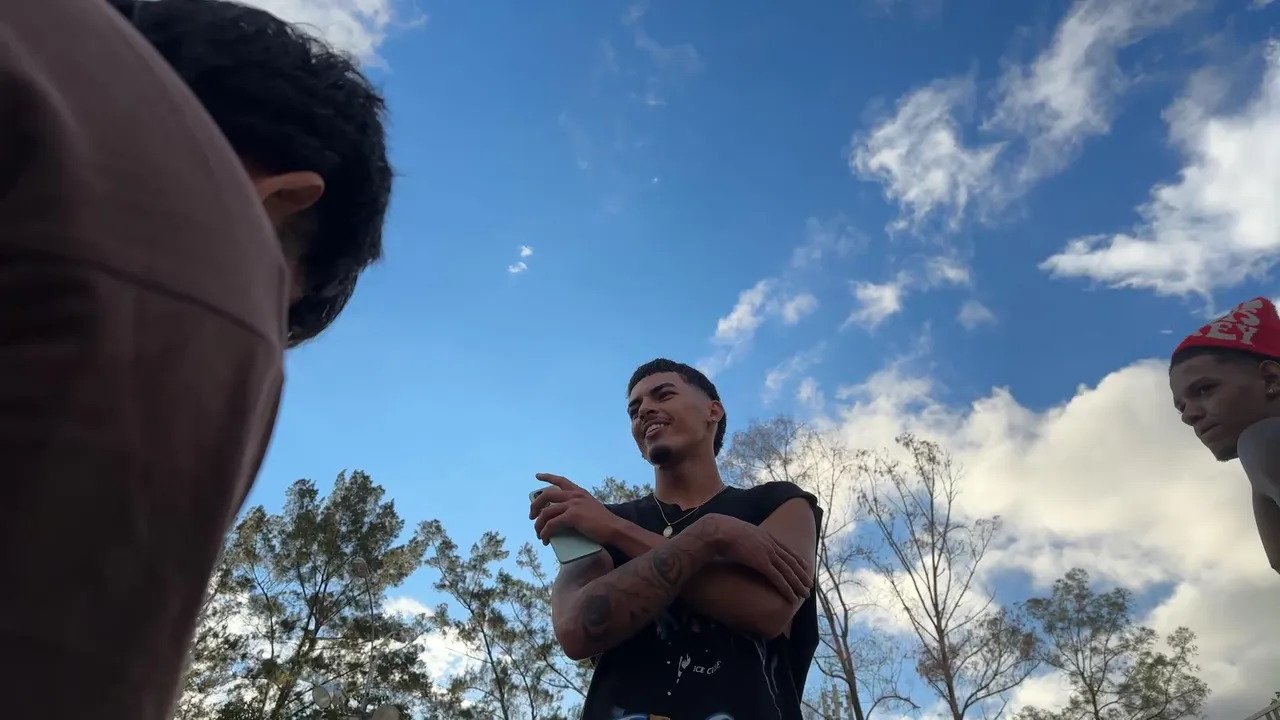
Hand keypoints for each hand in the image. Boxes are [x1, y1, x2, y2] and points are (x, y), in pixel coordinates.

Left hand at [530, 473, 623, 545]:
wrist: (615, 529)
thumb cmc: (605, 523)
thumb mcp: (591, 508)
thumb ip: (578, 507)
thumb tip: (562, 517)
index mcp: (579, 492)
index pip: (560, 480)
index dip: (547, 477)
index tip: (537, 476)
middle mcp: (575, 495)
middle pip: (547, 494)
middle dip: (535, 504)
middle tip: (532, 516)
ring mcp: (573, 505)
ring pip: (546, 511)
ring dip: (538, 524)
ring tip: (538, 533)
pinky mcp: (572, 516)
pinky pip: (551, 524)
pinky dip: (545, 532)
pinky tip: (545, 539)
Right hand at [694, 514, 812, 602]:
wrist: (720, 531)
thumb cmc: (724, 531)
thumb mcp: (740, 532)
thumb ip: (746, 538)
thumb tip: (743, 543)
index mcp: (766, 536)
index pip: (786, 549)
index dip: (797, 559)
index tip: (806, 566)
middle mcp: (771, 544)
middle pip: (791, 562)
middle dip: (802, 574)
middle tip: (810, 584)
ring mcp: (768, 554)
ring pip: (788, 572)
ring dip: (798, 585)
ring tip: (805, 595)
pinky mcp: (762, 564)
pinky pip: (778, 579)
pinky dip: (787, 589)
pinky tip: (792, 598)